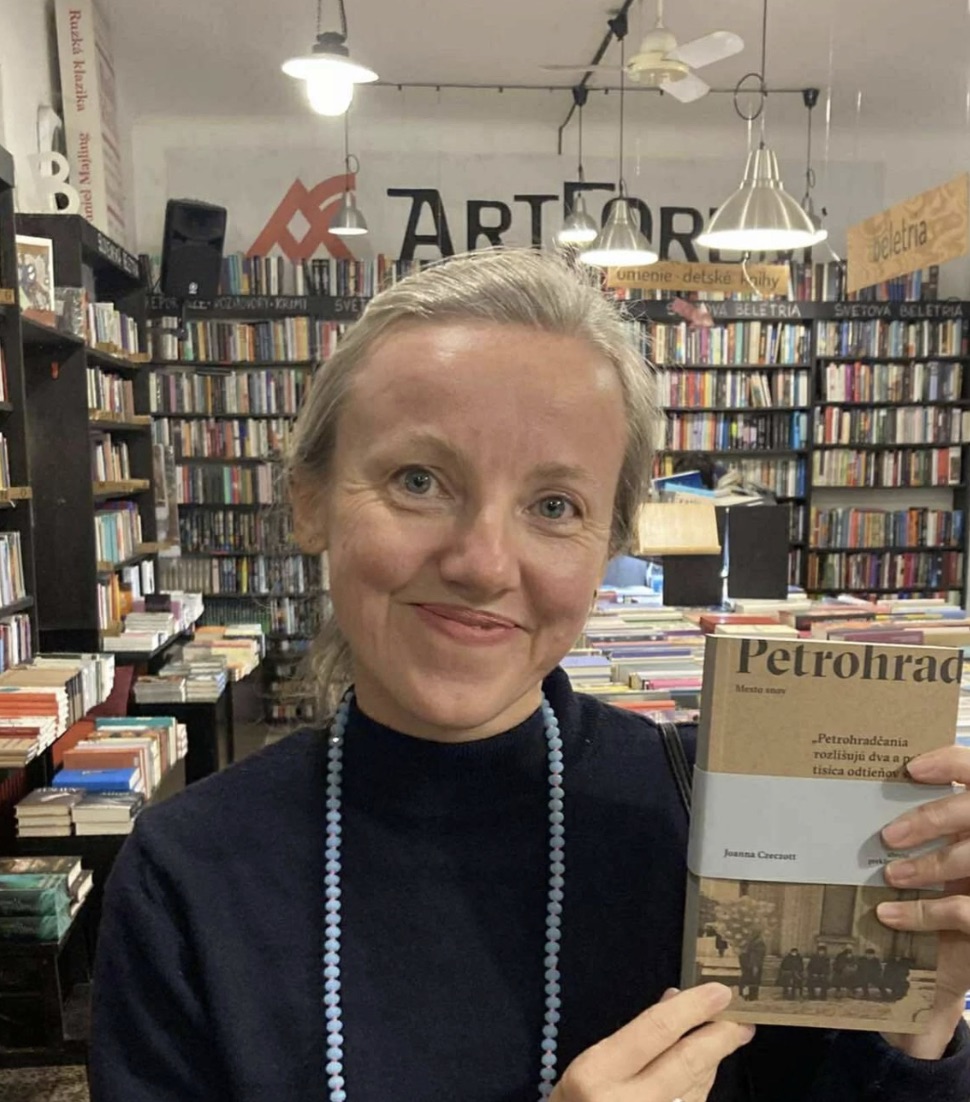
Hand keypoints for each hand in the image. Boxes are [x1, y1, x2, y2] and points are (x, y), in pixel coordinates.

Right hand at [551, 983, 754, 1101]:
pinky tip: (704, 1072)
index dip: (692, 1008)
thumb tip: (675, 1001)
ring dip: (713, 1063)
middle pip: (687, 1062)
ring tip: (724, 1040)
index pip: (655, 1031)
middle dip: (720, 1038)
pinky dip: (700, 1087)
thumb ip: (632, 1037)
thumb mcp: (590, 1066)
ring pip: (696, 1089)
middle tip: (742, 1020)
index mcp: (597, 1074)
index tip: (720, 992)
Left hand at [878, 746, 969, 1058]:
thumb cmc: (956, 879)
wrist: (965, 944)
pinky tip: (889, 915)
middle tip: (888, 836)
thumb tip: (875, 793)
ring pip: (968, 859)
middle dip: (930, 820)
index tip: (910, 769)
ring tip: (890, 875)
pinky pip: (960, 910)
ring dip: (926, 867)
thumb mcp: (950, 840)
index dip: (947, 764)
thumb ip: (928, 821)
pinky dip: (921, 913)